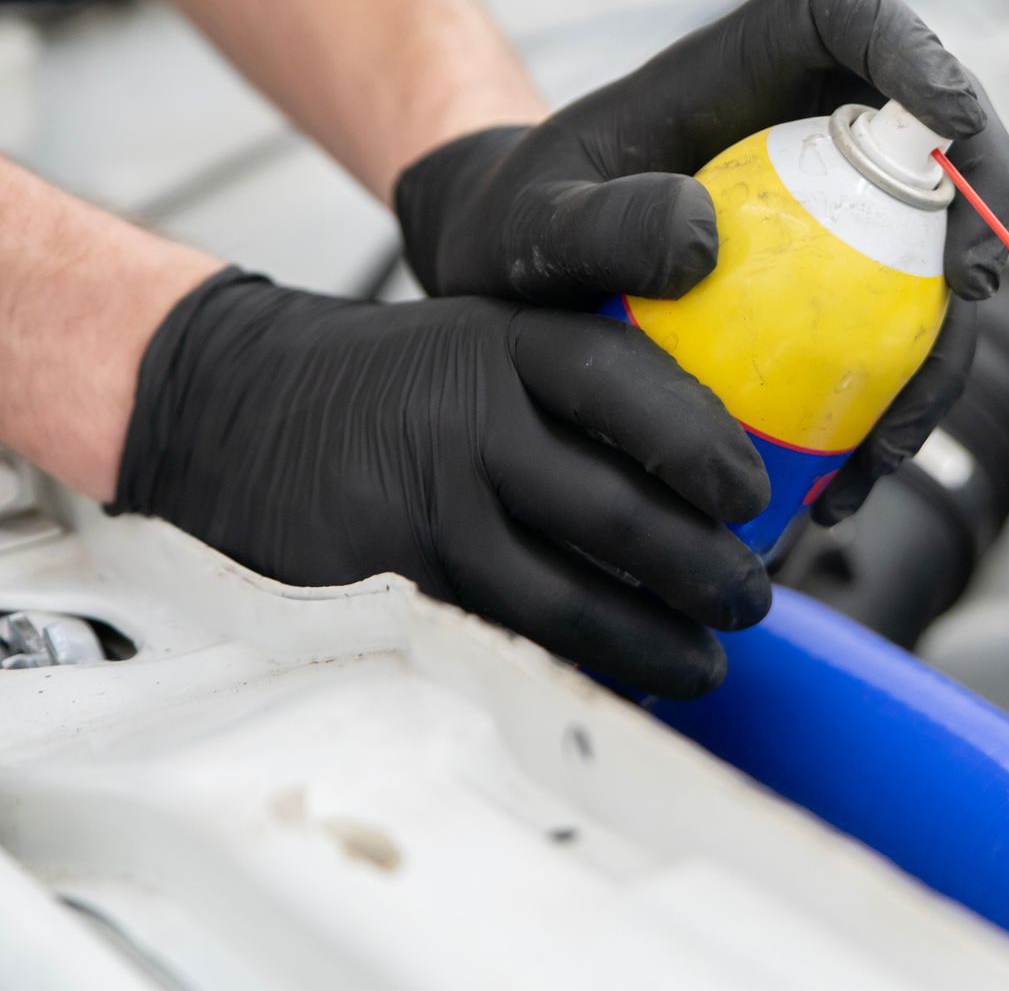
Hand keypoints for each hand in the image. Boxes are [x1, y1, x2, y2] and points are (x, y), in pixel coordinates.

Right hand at [112, 269, 772, 696]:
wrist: (242, 408)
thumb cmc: (412, 384)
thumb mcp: (493, 338)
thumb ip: (591, 381)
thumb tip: (733, 463)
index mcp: (506, 343)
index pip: (624, 384)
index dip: (702, 445)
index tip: (755, 498)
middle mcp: (465, 422)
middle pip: (611, 511)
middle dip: (701, 569)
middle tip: (749, 598)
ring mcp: (421, 509)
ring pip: (561, 600)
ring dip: (651, 643)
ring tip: (706, 662)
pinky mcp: (383, 584)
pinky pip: (496, 641)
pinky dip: (570, 670)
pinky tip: (619, 682)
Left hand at [394, 0, 1008, 522]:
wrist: (521, 298)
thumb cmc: (521, 234)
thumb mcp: (532, 229)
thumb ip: (597, 225)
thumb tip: (704, 245)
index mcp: (748, 60)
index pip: (846, 8)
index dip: (915, 44)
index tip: (942, 123)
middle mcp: (816, 120)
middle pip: (942, 126)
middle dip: (988, 195)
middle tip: (971, 290)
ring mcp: (844, 204)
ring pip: (943, 244)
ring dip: (950, 340)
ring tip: (897, 438)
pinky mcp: (847, 281)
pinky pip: (904, 331)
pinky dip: (897, 403)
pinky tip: (854, 476)